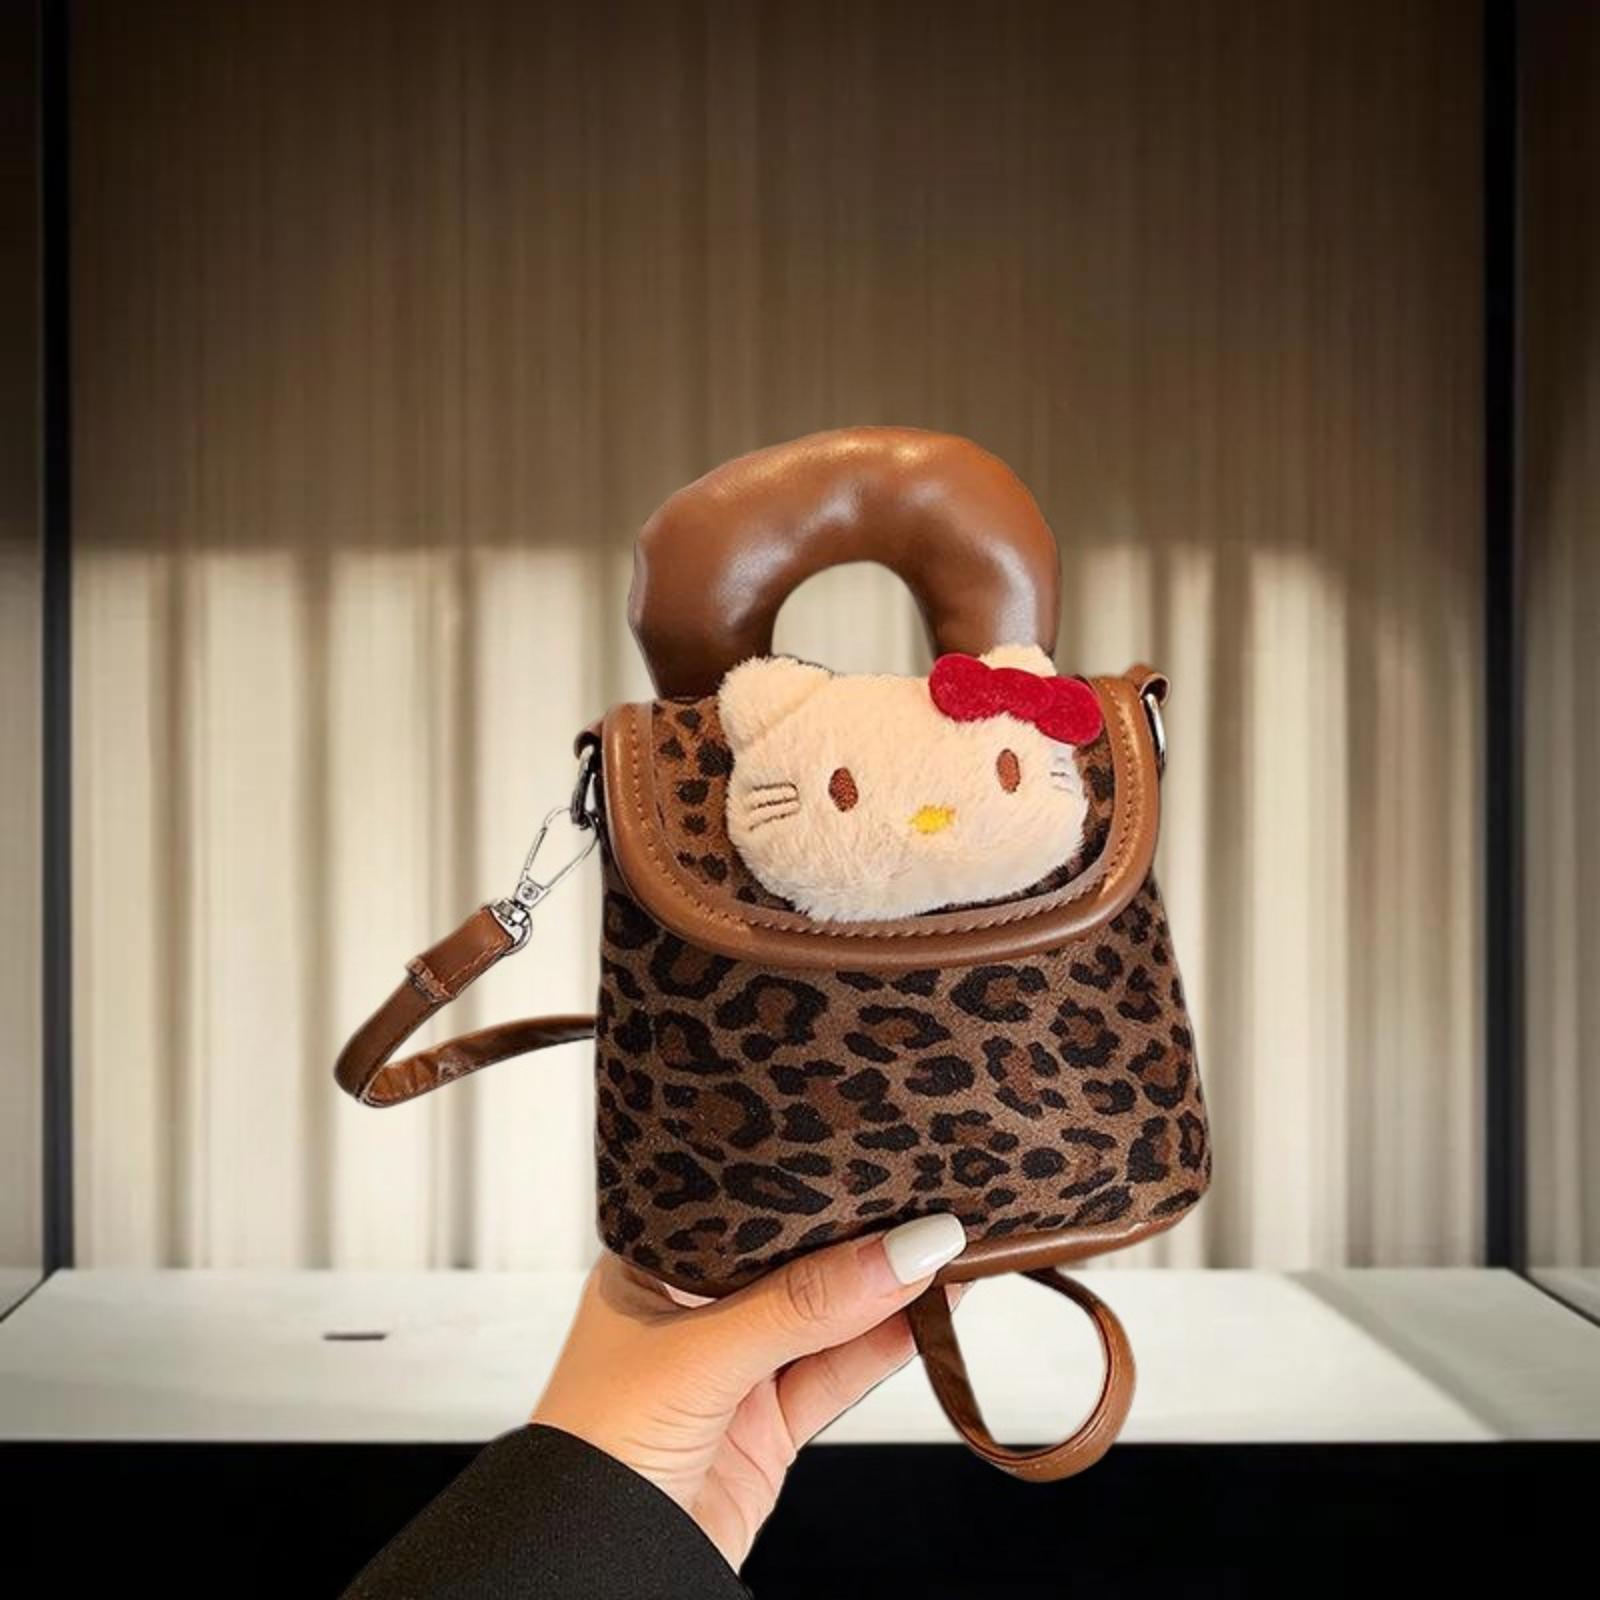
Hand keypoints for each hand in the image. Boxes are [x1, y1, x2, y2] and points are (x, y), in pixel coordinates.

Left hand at [529, 1211, 967, 1570]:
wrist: (593, 1578)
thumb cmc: (594, 1450)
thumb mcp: (700, 1356)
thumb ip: (803, 1306)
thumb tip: (900, 1253)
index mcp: (652, 1268)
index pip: (745, 1215)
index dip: (810, 1192)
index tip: (878, 1169)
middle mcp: (693, 1314)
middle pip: (793, 1266)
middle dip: (857, 1241)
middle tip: (930, 1204)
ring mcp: (733, 1374)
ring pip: (824, 1322)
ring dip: (884, 1294)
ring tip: (950, 1254)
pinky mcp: (766, 1431)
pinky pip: (834, 1377)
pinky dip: (883, 1350)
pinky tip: (925, 1317)